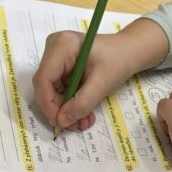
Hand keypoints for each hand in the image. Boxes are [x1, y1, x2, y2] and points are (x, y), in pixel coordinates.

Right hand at [32, 18, 168, 130]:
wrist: (128, 52)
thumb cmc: (118, 61)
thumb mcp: (102, 84)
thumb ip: (82, 103)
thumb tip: (62, 121)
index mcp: (62, 45)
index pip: (43, 79)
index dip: (48, 103)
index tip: (60, 122)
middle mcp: (54, 49)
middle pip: (45, 86)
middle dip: (59, 109)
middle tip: (75, 125)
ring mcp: (56, 58)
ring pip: (51, 91)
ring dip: (66, 110)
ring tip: (83, 122)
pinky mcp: (61, 67)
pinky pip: (59, 90)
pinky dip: (70, 104)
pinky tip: (83, 113)